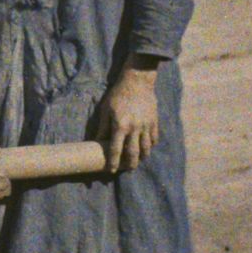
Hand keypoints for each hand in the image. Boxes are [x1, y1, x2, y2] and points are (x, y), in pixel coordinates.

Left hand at [94, 58, 162, 172]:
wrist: (137, 82)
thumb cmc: (118, 95)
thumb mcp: (105, 110)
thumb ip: (102, 127)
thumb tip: (96, 141)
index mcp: (120, 126)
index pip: (116, 149)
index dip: (113, 162)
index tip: (111, 171)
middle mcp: (134, 128)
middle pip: (133, 153)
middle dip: (130, 164)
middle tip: (128, 169)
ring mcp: (146, 125)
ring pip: (146, 148)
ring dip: (142, 157)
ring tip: (138, 161)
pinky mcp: (155, 121)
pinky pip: (154, 138)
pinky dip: (151, 145)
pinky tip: (147, 148)